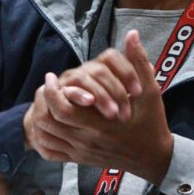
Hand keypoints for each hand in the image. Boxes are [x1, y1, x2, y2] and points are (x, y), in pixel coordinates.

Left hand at [25, 31, 173, 184]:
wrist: (153, 157)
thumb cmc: (150, 122)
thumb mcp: (149, 91)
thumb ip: (139, 63)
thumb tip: (132, 34)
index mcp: (102, 124)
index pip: (63, 110)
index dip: (51, 92)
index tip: (51, 76)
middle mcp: (87, 141)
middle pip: (48, 122)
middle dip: (41, 101)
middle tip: (46, 86)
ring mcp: (81, 152)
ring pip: (46, 137)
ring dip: (41, 117)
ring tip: (46, 101)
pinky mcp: (79, 160)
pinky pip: (51, 152)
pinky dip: (43, 138)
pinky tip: (48, 122)